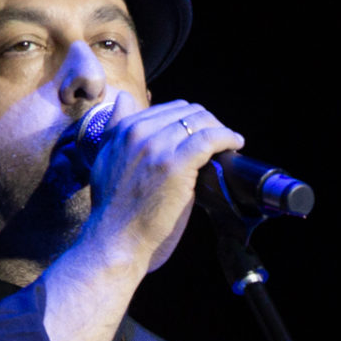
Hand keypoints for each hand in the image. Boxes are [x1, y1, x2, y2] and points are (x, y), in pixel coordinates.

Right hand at [80, 96, 243, 274]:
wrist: (114, 241)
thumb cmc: (114, 210)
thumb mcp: (104, 159)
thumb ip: (115, 128)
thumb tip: (125, 99)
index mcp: (125, 130)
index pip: (168, 110)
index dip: (190, 120)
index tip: (201, 133)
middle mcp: (140, 132)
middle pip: (186, 111)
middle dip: (206, 122)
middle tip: (219, 140)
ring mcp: (158, 147)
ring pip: (199, 121)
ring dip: (220, 129)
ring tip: (230, 142)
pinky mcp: (176, 164)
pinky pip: (209, 139)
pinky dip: (227, 137)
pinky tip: (236, 144)